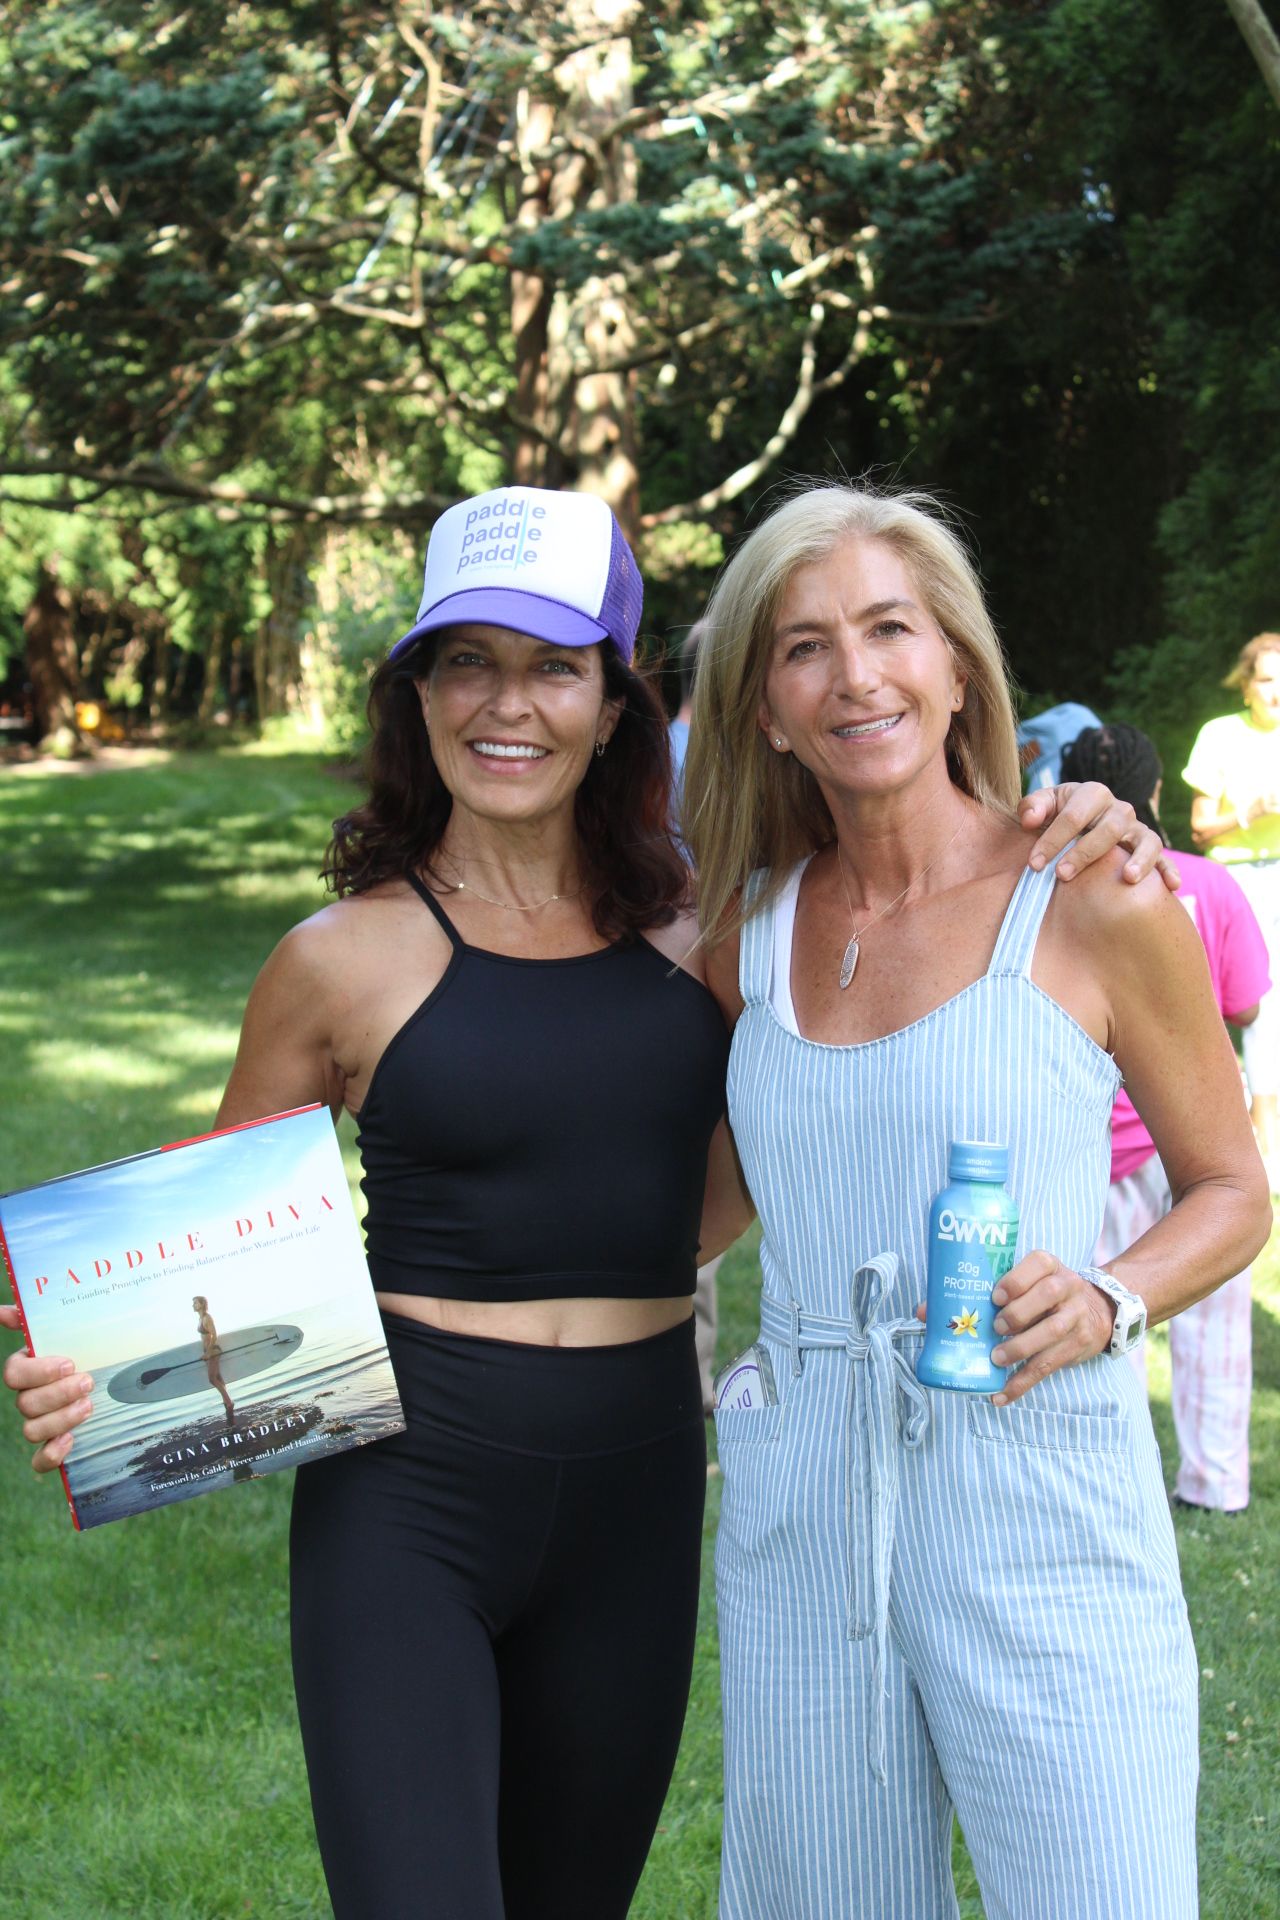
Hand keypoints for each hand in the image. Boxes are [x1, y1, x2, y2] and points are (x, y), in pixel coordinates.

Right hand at [0, 1303, 92, 1472]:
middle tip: (88, 1383)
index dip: (39, 1371)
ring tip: (89, 1406)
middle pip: (26, 1403)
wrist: (111, 1375)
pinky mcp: (54, 1445)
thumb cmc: (85, 1348)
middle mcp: (28, 1398)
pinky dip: (51, 1455)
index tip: (69, 1363)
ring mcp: (40, 1423)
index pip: (14, 1374)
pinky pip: (40, 1459)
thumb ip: (34, 1319)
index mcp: (26, 1369)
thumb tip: (4, 1311)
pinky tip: (70, 1441)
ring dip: (61, 1419)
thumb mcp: (68, 1329)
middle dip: (58, 1394)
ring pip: (32, 1430)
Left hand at [986, 1252, 1114, 1403]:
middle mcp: (1068, 1287)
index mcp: (1051, 1267)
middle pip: (1048, 1294)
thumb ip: (1001, 1290)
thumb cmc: (1047, 1296)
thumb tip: (942, 1312)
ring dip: (1020, 1347)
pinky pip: (1049, 1365)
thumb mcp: (1033, 1281)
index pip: (1040, 1264)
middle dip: (1018, 1313)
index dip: (1016, 1280)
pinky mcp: (1077, 1345)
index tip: (996, 1297)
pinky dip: (1022, 1383)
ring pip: (1051, 1331)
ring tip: (996, 1359)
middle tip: (995, 1327)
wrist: (1097, 1312)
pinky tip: (1001, 1394)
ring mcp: (1075, 1317)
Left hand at [1018, 782, 1179, 891]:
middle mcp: (1119, 809)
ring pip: (1146, 840)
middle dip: (1084, 853)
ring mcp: (1137, 829)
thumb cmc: (1057, 815)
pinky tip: (1171, 887)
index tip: (1034, 863)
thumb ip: (1032, 807)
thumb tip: (1029, 820)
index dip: (1052, 839)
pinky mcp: (1149, 849)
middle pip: (1107, 829)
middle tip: (1062, 875)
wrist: (1080, 821)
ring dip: (1139, 859)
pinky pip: (1164, 858)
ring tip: (1128, 878)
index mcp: (1092, 794)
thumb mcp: (1043, 806)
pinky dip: (1169, 870)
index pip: (1073, 815)